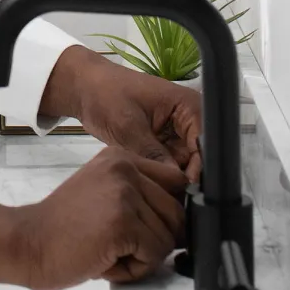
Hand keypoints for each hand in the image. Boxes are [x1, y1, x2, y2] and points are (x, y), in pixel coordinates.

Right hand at [0, 148, 185, 289]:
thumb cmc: (60, 229)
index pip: (175, 182)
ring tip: (108, 252)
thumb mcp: (102, 194)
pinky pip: (155, 255)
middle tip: (119, 246)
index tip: (145, 230)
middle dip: (155, 239)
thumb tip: (182, 220)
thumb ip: (138, 196)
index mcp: (120, 157)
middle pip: (177, 211)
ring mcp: (125, 194)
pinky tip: (105, 261)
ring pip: (169, 236)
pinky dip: (135, 269)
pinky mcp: (123, 223)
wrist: (25, 243)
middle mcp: (125, 168)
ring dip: (144, 256)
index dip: (166, 213)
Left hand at [41, 46, 203, 179]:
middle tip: (172, 199)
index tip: (187, 191)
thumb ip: (153, 153)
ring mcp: (176, 134)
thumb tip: (176, 180)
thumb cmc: (106, 96)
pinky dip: (161, 176)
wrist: (84, 89)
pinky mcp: (163, 145)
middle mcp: (188, 121)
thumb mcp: (128, 126)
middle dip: (187, 178)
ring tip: (159, 194)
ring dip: (173, 179)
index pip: (205, 142)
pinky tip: (152, 187)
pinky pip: (169, 166)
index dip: (200, 168)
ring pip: (185, 166)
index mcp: (188, 106)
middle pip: (199, 158)